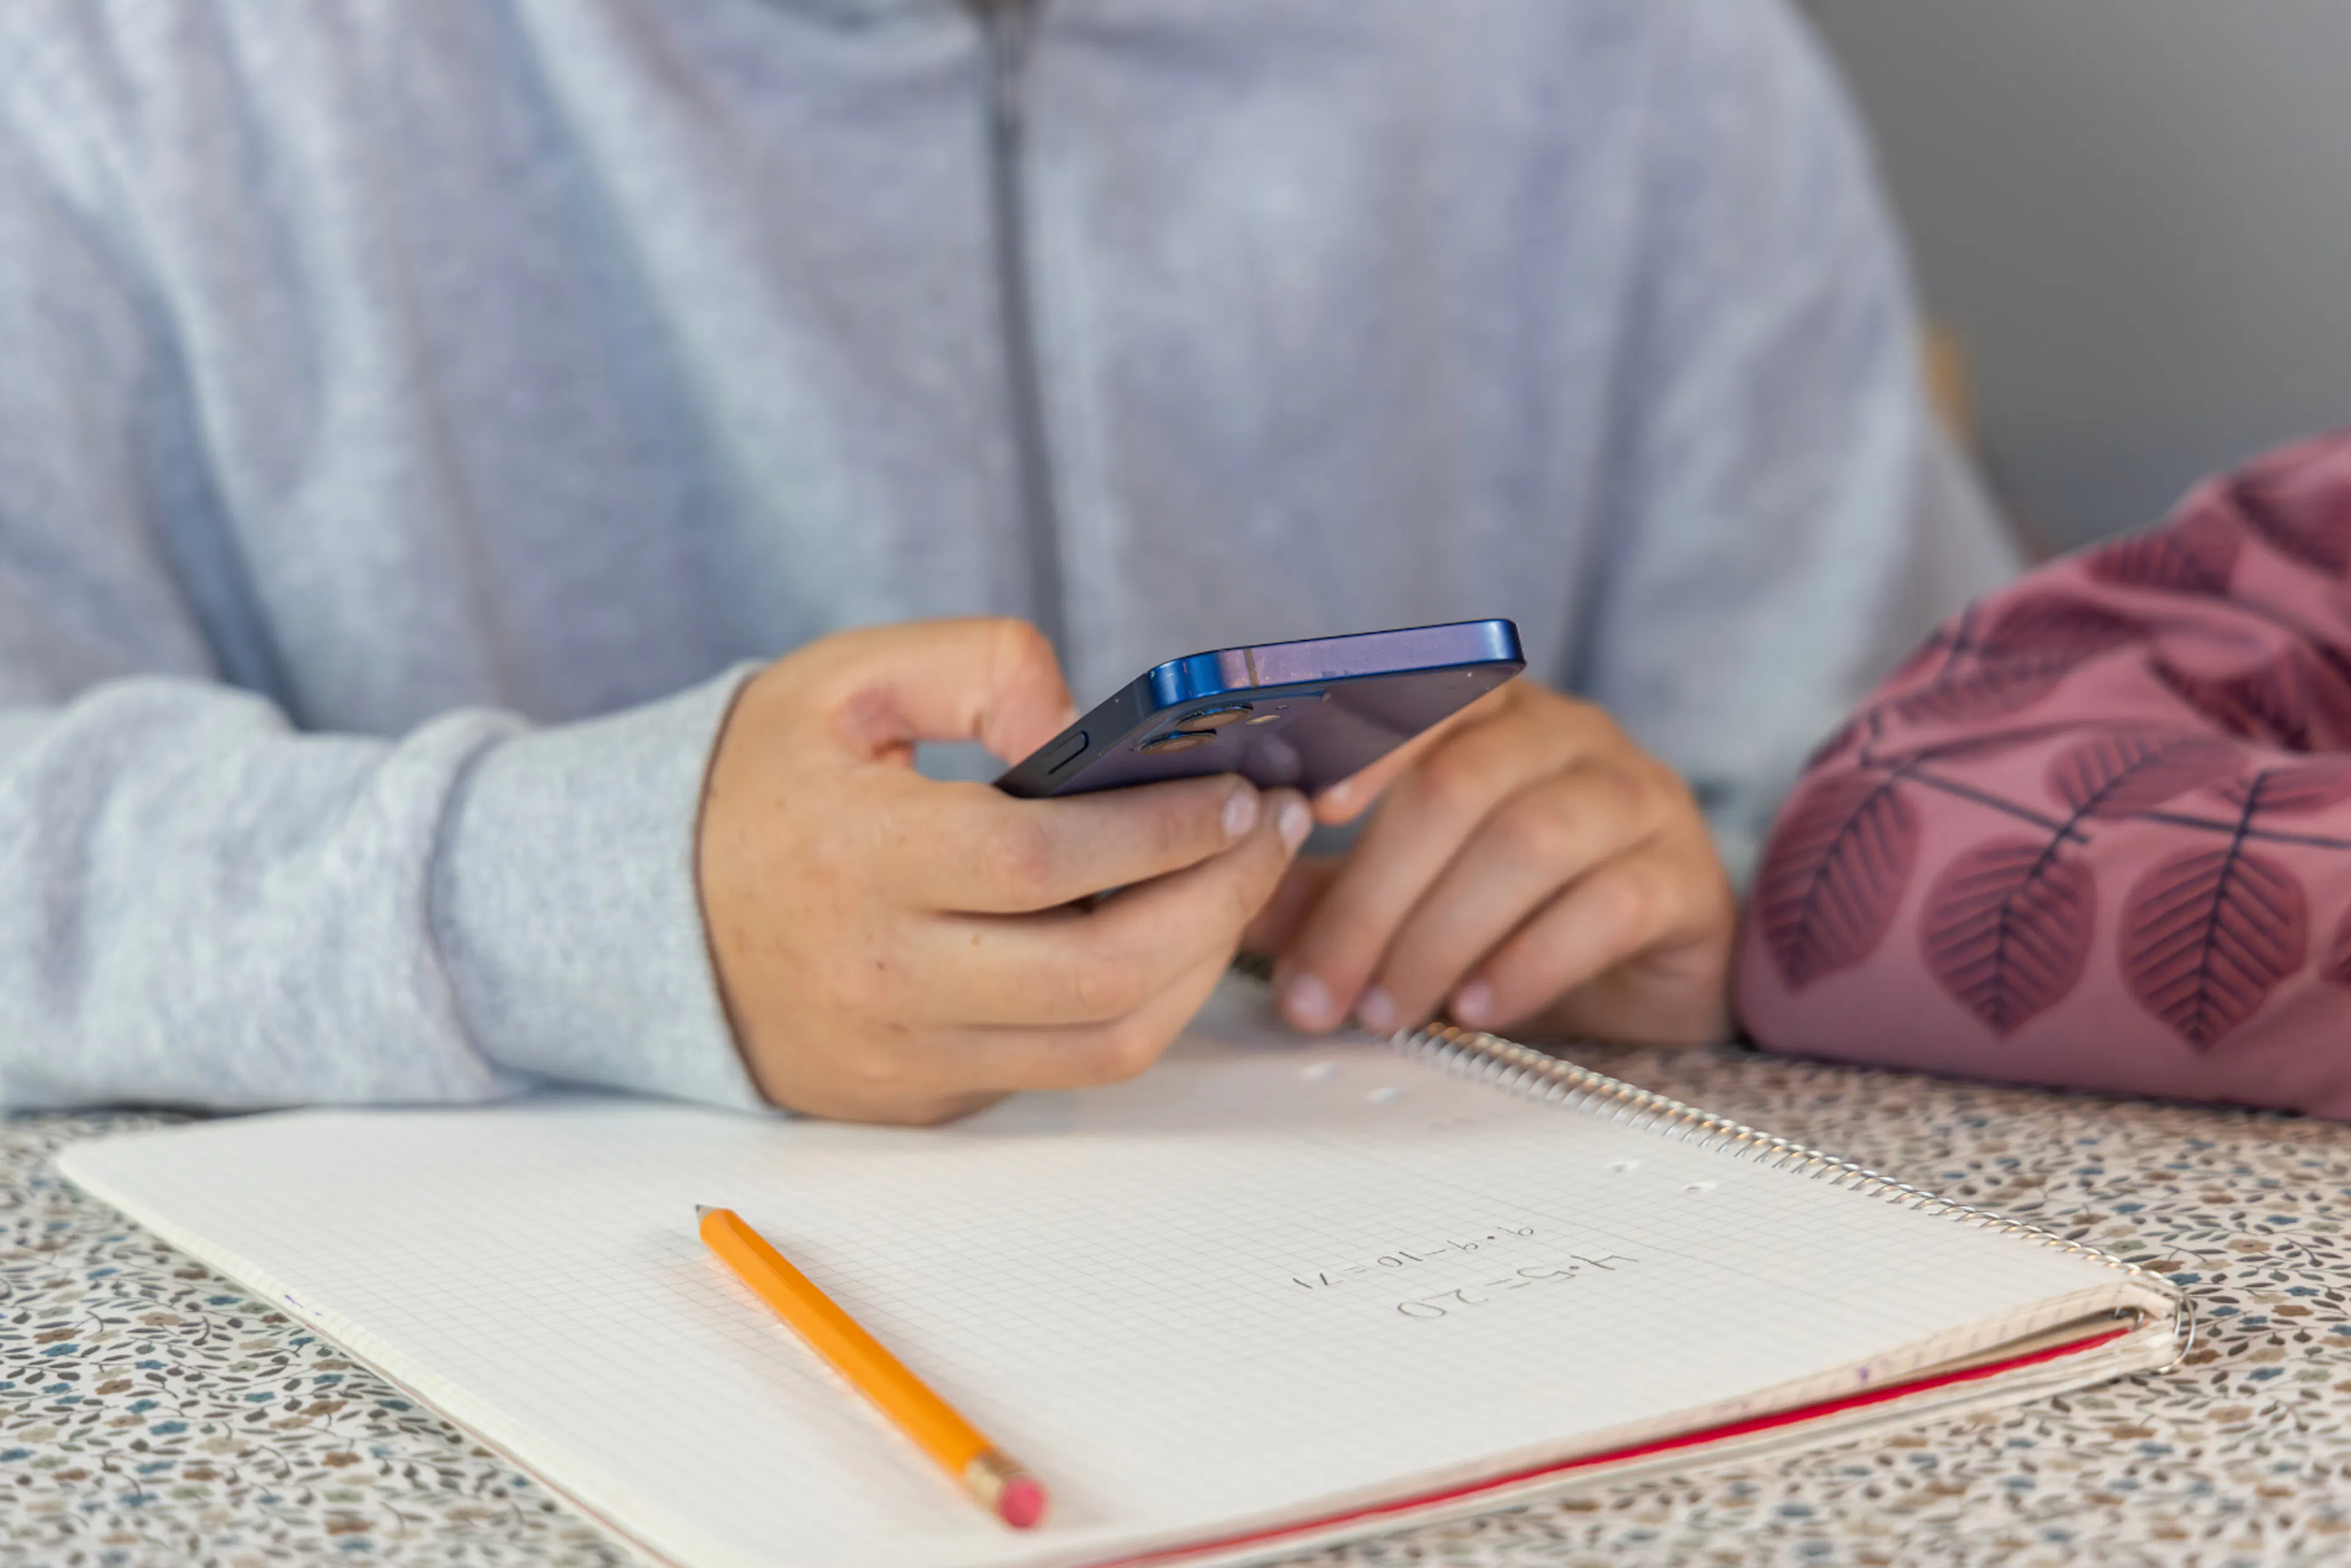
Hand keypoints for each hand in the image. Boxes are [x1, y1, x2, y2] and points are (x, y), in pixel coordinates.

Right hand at [698, 618, 1311, 1123]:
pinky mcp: (923, 1100)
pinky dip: (1137, 1007)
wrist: (645, 915)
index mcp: (861, 860)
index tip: (1236, 789)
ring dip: (1198, 966)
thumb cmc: (762, 784)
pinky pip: (1064, 1070)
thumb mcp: (849, 679)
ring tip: (1234, 884)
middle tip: (1267, 833)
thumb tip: (1090, 728)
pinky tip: (1165, 936)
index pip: (1047, 862)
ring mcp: (906, 1057)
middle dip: (1218, 900)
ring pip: (1104, 1045)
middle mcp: (886, 978)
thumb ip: (982, 665)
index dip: (1164, 829)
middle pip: (1100, 973)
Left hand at [1243, 680, 1732, 1045]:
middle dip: (1373, 897)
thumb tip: (1226, 899)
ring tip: (1387, 1011)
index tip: (1303, 806)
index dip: (1362, 742)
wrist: (1655, 972)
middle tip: (1319, 992)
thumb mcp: (1409, 895)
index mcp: (1491, 712)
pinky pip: (1606, 906)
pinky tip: (1476, 1009)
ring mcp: (1637, 796)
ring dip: (1440, 935)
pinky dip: (1528, 962)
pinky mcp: (1683, 875)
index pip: (1421, 696)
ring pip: (1528, 842)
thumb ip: (1325, 887)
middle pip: (1457, 788)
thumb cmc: (1516, 914)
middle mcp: (1567, 734)